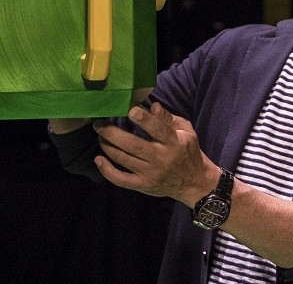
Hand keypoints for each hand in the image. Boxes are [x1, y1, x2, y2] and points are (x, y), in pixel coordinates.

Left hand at [93, 102, 219, 206]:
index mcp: (173, 142)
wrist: (194, 182)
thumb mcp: (186, 131)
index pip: (157, 128)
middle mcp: (160, 158)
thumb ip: (168, 118)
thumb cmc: (189, 152)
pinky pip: (120, 179)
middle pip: (133, 145)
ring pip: (123, 159)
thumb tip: (153, 106)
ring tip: (100, 136)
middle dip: (113, 133)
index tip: (130, 109)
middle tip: (99, 124)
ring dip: (108, 146)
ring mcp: (150, 173)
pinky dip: (107, 170)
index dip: (143, 119)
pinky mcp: (143, 185)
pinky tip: (98, 159)